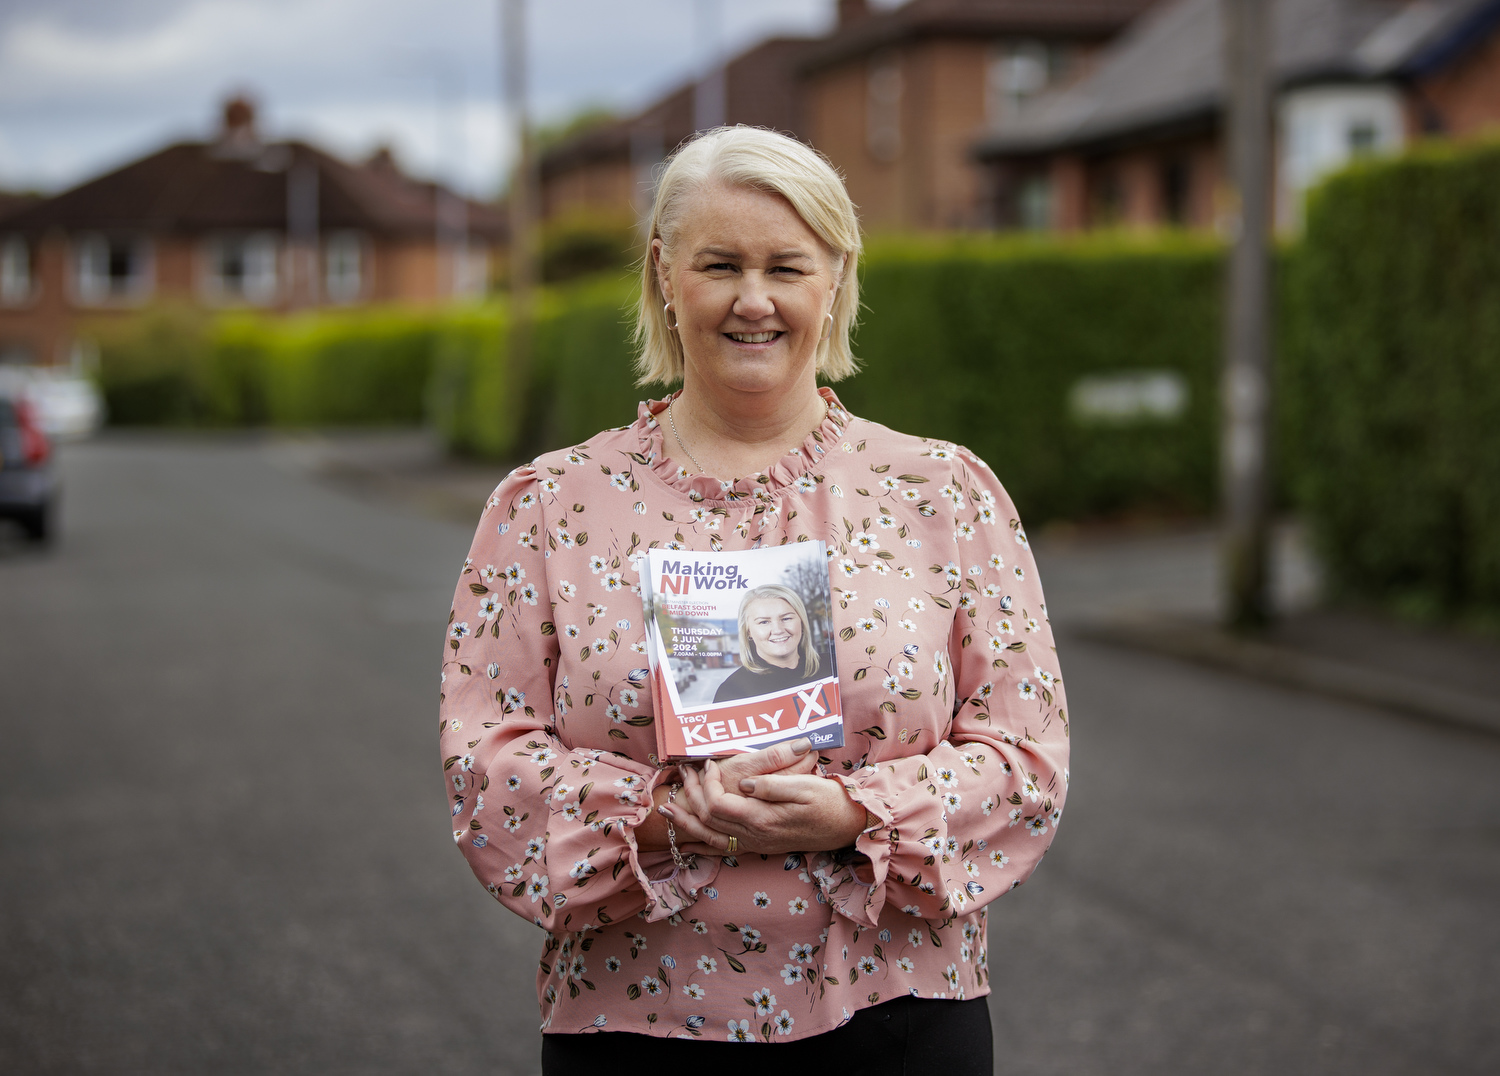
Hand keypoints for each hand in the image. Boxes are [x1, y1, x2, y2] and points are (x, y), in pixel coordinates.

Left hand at [639, 738, 818, 855]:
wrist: (847, 826)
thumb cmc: (829, 802)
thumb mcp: (805, 787)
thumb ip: (771, 785)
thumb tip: (743, 782)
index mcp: (762, 818)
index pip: (718, 804)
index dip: (707, 783)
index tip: (709, 763)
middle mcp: (754, 835)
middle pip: (708, 819)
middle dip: (692, 794)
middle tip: (684, 771)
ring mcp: (755, 843)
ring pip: (710, 836)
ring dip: (686, 821)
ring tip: (667, 807)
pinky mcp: (759, 845)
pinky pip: (723, 848)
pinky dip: (701, 843)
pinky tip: (687, 840)